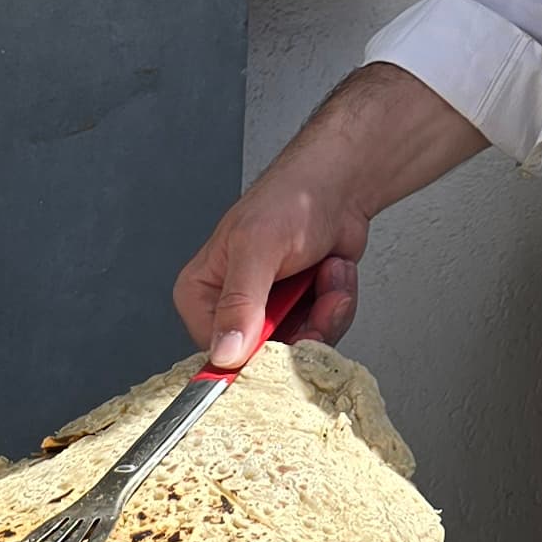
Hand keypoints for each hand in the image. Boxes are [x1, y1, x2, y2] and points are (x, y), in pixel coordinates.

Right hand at [172, 63, 487, 369]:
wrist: (340, 185)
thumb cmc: (292, 199)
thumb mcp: (259, 248)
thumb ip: (241, 302)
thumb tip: (225, 350)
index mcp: (201, 292)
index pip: (216, 352)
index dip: (254, 353)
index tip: (284, 335)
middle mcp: (230, 307)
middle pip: (263, 357)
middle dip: (303, 326)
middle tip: (315, 293)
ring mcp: (269, 313)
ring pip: (299, 348)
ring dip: (326, 310)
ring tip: (325, 270)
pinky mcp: (301, 312)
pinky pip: (323, 334)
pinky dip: (337, 303)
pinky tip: (332, 271)